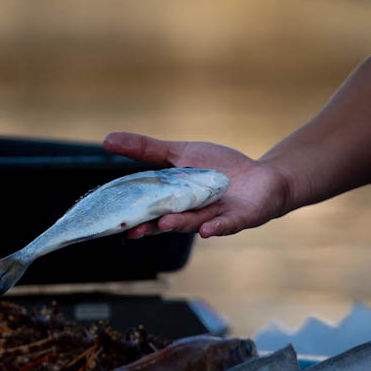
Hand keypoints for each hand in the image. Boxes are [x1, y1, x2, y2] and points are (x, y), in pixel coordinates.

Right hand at [103, 131, 292, 237]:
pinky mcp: (237, 219)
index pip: (149, 208)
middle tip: (134, 230)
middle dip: (152, 226)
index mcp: (174, 200)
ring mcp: (214, 218)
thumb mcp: (181, 153)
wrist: (263, 179)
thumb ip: (146, 150)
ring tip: (164, 223)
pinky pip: (225, 225)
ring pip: (194, 223)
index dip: (133, 215)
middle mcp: (191, 214)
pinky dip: (216, 227)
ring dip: (179, 224)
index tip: (115, 221)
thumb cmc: (219, 168)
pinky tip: (207, 230)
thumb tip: (106, 140)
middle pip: (168, 221)